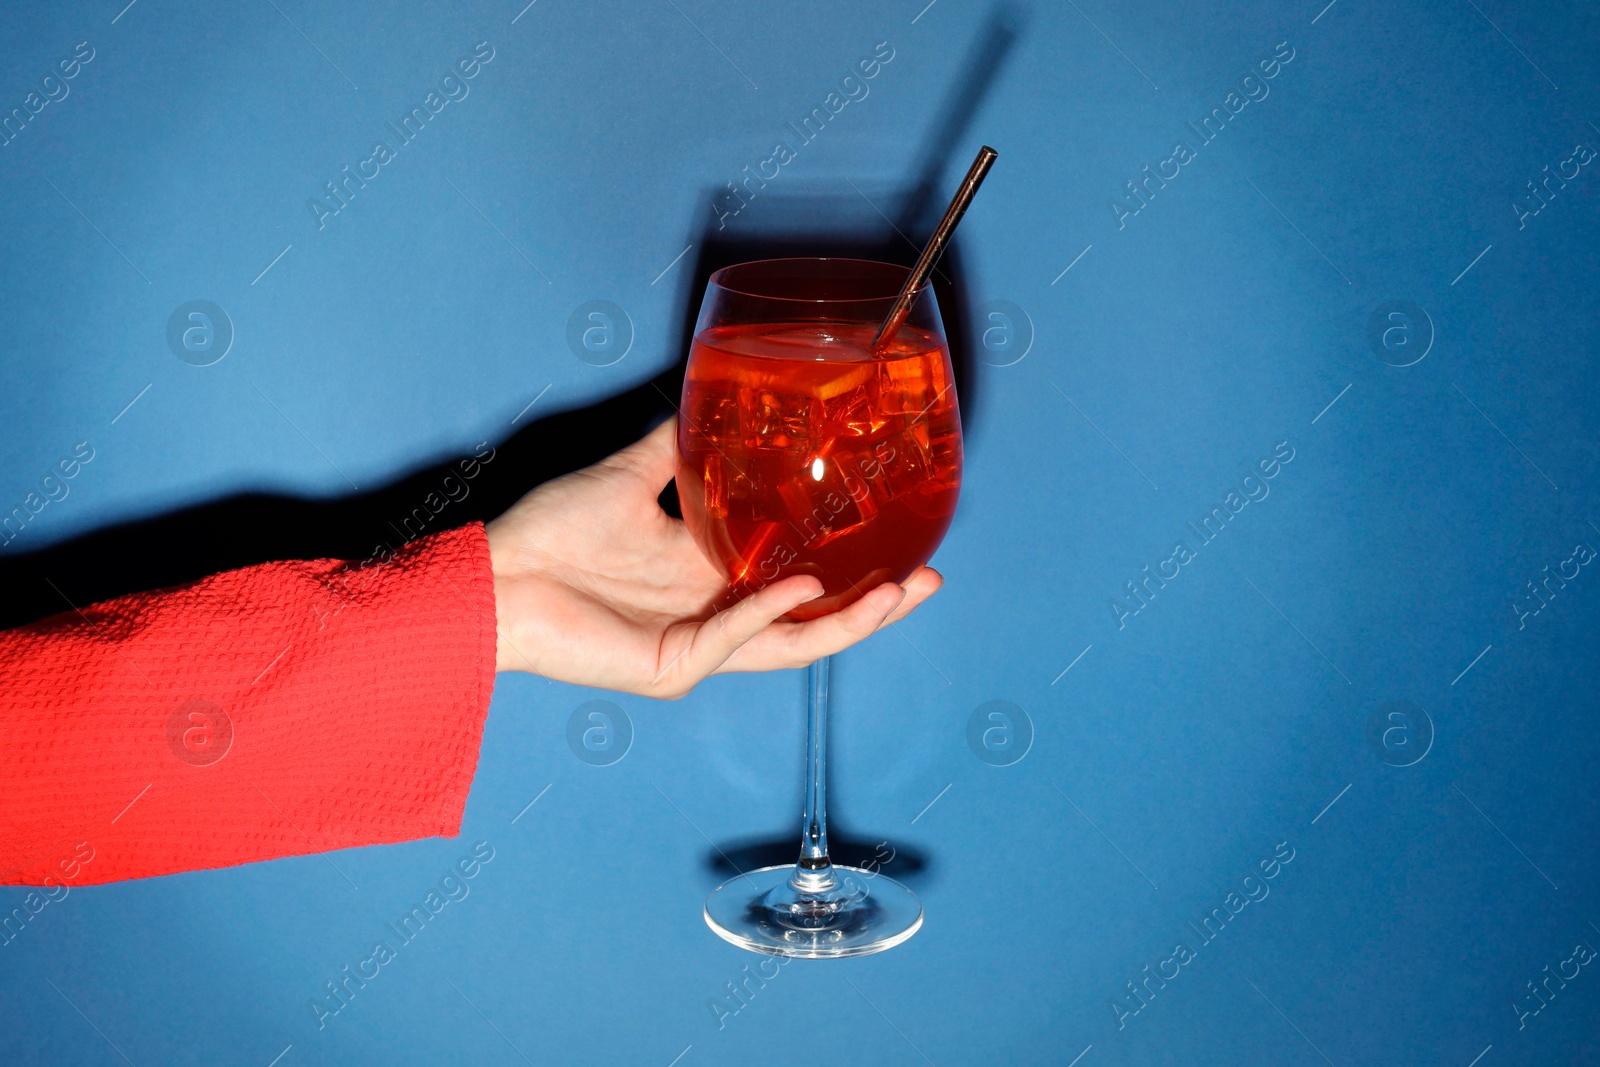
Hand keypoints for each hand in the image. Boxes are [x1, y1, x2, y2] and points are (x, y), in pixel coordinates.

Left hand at [485, 419, 941, 697]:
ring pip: (790, 643)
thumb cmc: (551, 532)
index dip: (850, 570)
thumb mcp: (630, 474)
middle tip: (928, 580)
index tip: (902, 545)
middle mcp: (713, 616)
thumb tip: (712, 398)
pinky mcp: (672, 667)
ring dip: (847, 621)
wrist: (494, 575)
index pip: (797, 583)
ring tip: (899, 592)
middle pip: (812, 622)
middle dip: (875, 606)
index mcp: (710, 579)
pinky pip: (734, 641)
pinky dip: (769, 615)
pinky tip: (802, 588)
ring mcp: (697, 647)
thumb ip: (675, 445)